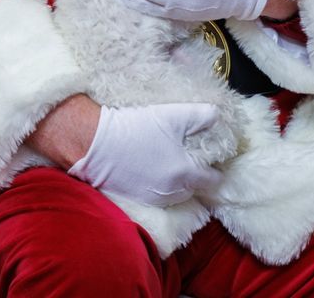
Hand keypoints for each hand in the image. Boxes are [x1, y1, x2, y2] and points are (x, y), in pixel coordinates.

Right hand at [68, 102, 221, 205]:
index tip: (207, 152)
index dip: (213, 166)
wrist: (95, 142)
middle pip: (193, 187)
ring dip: (174, 179)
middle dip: (193, 172)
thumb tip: (218, 117)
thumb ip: (203, 116)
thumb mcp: (175, 115)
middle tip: (185, 152)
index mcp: (185, 175)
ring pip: (174, 192)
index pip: (213, 181)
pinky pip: (155, 194)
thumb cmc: (136, 127)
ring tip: (165, 157)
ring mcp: (151, 198)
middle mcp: (171, 193)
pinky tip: (147, 164)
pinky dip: (156, 183)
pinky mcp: (134, 197)